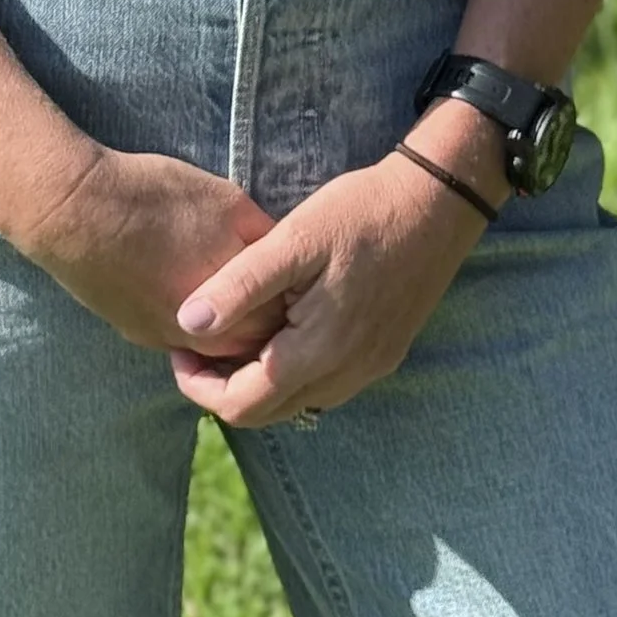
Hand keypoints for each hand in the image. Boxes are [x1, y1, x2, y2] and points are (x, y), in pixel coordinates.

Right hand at [14, 145, 275, 353]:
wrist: (76, 214)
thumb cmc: (155, 199)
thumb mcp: (227, 202)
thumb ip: (262, 235)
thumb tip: (285, 251)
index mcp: (238, 305)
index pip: (287, 320)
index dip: (298, 299)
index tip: (302, 281)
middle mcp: (208, 336)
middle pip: (255, 344)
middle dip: (269, 322)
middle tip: (280, 295)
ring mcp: (170, 338)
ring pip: (218, 350)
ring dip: (232, 328)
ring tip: (241, 296)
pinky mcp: (140, 334)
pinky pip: (182, 341)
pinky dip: (197, 326)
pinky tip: (197, 293)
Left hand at [165, 151, 487, 427]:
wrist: (437, 203)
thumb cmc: (361, 212)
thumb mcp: (294, 239)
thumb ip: (240, 285)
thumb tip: (186, 322)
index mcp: (320, 350)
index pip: (243, 405)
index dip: (200, 386)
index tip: (179, 347)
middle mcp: (348, 373)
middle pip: (268, 413)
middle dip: (223, 388)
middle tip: (196, 343)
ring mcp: (370, 367)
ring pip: (297, 402)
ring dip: (258, 382)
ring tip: (234, 334)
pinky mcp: (384, 354)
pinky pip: (326, 385)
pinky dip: (292, 372)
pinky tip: (280, 329)